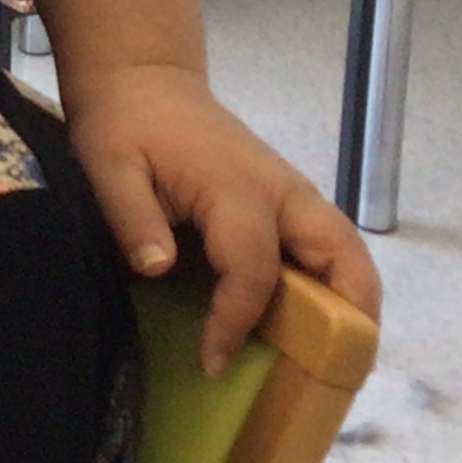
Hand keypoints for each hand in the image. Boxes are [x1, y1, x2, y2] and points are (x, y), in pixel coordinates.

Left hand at [65, 61, 381, 372]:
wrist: (145, 82)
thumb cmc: (125, 126)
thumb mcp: (108, 164)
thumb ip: (131, 216)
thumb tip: (158, 268)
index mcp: (236, 187)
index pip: (254, 267)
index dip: (237, 319)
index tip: (210, 362)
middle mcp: (282, 193)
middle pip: (342, 257)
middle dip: (348, 320)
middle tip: (331, 380)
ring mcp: (294, 196)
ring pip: (348, 254)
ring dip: (353, 308)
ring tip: (336, 366)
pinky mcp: (291, 203)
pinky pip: (329, 251)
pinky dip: (335, 291)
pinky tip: (315, 332)